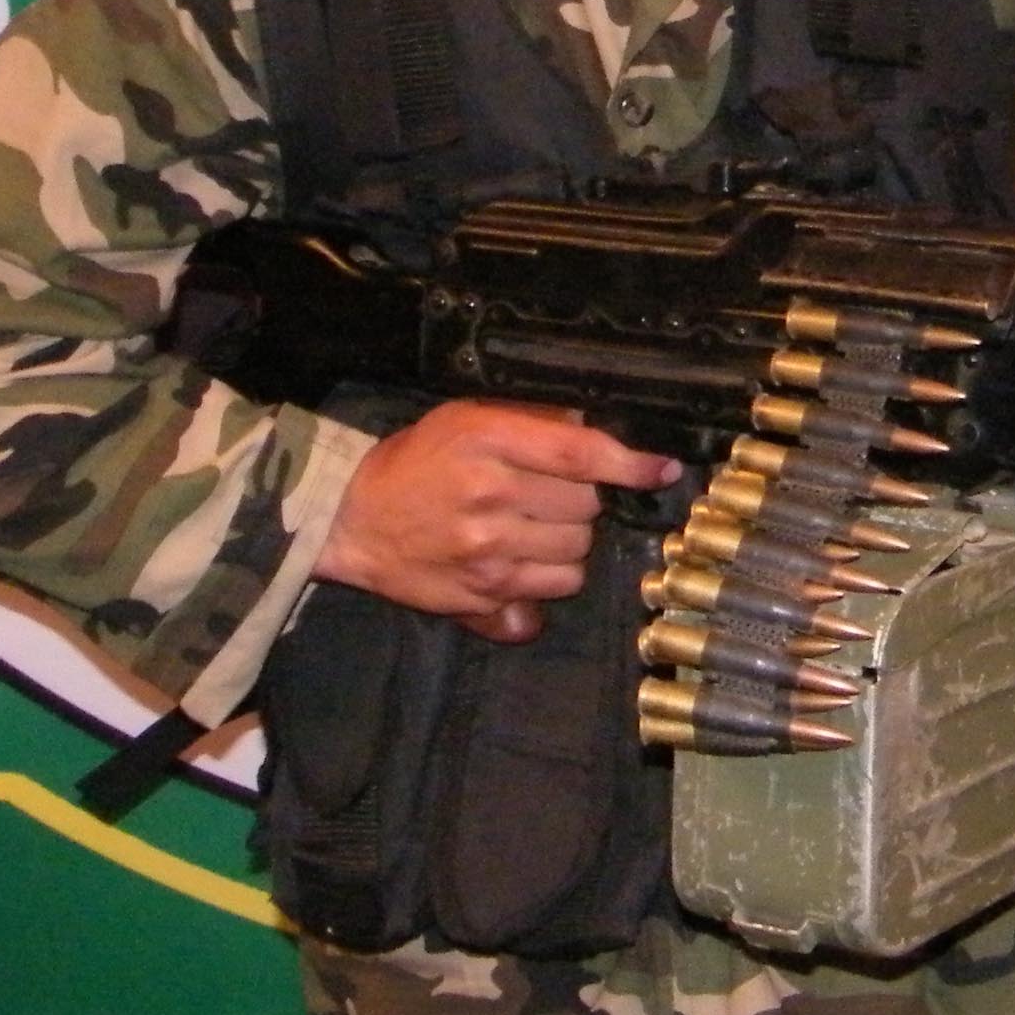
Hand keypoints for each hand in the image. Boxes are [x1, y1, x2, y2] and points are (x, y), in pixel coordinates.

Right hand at [311, 400, 680, 643]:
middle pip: (587, 505)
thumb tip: (594, 430)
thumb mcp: (467, 420)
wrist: (353, 519)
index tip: (662, 470)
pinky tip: (526, 561)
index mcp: (488, 441)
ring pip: (578, 551)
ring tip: (533, 527)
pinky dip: (553, 577)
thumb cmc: (416, 462)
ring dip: (569, 540)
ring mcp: (487, 551)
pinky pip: (555, 590)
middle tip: (547, 495)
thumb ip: (532, 423)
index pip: (580, 453)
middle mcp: (490, 496)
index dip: (630, 464)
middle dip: (581, 499)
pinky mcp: (483, 594)